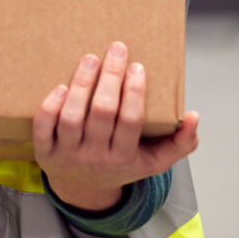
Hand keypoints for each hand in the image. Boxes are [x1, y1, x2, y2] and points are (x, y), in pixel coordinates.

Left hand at [32, 41, 199, 211]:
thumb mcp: (154, 161)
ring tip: (90, 59)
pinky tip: (60, 86)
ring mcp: (68, 154)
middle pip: (102, 114)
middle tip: (116, 49)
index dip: (134, 93)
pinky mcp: (45, 151)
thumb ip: (180, 143)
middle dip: (110, 78)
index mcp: (124, 157)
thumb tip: (194, 117)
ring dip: (82, 85)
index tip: (137, 66)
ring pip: (72, 118)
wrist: (83, 188)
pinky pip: (44, 128)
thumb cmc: (121, 164)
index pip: (130, 122)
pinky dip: (51, 107)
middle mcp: (96, 157)